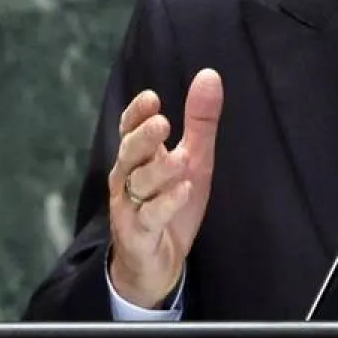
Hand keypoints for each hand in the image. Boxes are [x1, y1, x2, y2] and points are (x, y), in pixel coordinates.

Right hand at [107, 68, 223, 307]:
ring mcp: (130, 207)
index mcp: (138, 158)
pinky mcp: (140, 235)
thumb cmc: (170, 203)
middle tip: (161, 123)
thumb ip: (199, 122)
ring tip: (179, 160)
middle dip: (143, 138)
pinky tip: (184, 191)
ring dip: (159, 171)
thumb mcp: (193, 160)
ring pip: (138, 185)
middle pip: (129, 154)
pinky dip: (166, 204)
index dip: (137, 114)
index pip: (130, 130)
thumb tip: (210, 75)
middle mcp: (128, 179)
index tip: (151, 98)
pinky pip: (150, 217)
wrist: (156, 262)